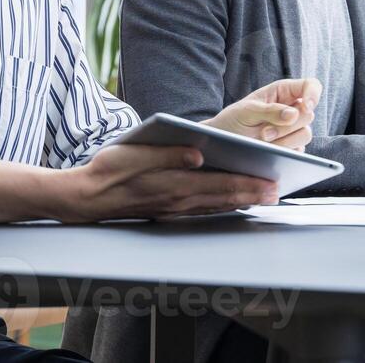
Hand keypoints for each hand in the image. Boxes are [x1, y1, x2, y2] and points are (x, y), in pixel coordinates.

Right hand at [50, 143, 277, 221]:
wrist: (85, 197)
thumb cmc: (107, 170)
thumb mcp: (134, 153)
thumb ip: (168, 153)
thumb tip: (198, 153)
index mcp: (173, 184)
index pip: (219, 184)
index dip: (248, 184)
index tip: (271, 181)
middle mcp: (177, 201)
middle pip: (223, 198)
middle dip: (253, 194)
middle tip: (278, 192)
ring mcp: (174, 209)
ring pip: (216, 206)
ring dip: (241, 202)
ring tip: (264, 197)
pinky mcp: (169, 211)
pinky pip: (203, 210)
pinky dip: (222, 206)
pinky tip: (232, 202)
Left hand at [203, 78, 320, 150]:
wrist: (224, 144)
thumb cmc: (233, 120)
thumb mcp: (246, 111)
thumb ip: (270, 110)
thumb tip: (293, 114)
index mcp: (283, 92)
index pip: (310, 86)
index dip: (313, 94)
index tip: (306, 106)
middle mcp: (292, 109)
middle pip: (308, 114)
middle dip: (287, 126)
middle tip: (264, 133)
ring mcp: (293, 130)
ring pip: (306, 134)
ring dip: (285, 141)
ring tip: (263, 141)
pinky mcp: (292, 147)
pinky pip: (300, 151)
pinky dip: (285, 152)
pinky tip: (270, 151)